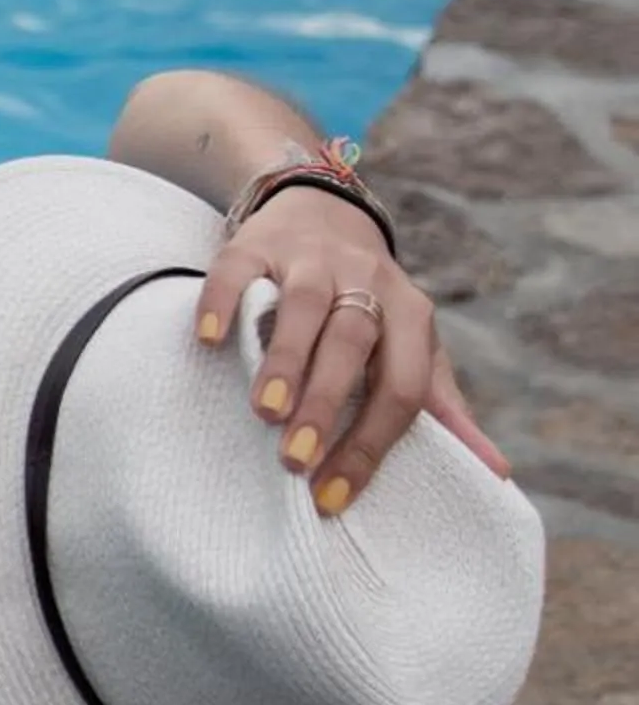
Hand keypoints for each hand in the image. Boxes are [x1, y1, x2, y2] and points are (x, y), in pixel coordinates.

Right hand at [192, 186, 509, 514]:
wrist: (324, 211)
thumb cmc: (371, 303)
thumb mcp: (414, 344)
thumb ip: (442, 403)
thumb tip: (496, 472)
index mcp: (411, 313)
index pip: (403, 385)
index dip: (371, 444)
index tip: (333, 493)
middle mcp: (367, 280)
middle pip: (354, 343)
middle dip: (326, 404)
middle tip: (295, 461)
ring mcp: (311, 256)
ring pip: (304, 305)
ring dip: (285, 360)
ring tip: (264, 413)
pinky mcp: (258, 242)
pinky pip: (239, 267)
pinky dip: (223, 301)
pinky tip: (209, 340)